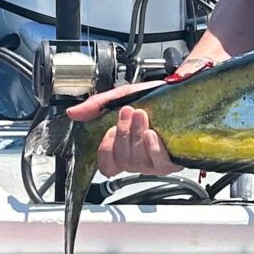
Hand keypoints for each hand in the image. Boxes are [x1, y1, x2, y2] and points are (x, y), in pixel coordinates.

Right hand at [70, 43, 226, 177]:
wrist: (179, 88)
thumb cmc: (153, 96)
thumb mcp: (121, 97)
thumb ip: (96, 106)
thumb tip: (73, 113)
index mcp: (123, 147)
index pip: (107, 166)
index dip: (105, 151)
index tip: (108, 130)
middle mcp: (138, 158)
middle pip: (121, 160)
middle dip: (122, 134)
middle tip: (128, 113)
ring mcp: (155, 162)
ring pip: (137, 161)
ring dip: (136, 135)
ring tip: (142, 115)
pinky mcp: (172, 161)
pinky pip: (158, 162)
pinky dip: (152, 147)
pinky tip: (152, 134)